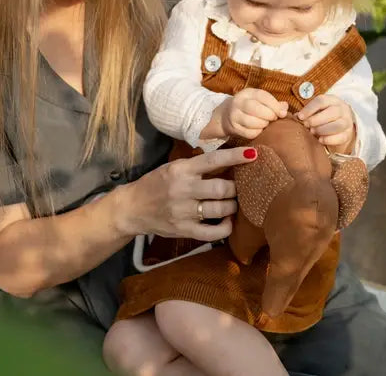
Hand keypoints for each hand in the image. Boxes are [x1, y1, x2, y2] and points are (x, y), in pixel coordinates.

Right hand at [114, 147, 257, 241]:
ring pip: (221, 209)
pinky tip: (228, 221)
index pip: (213, 160)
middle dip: (236, 188)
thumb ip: (197, 166)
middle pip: (222, 188)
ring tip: (233, 203)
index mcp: (181, 170)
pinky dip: (226, 227)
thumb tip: (228, 160)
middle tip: (239, 188)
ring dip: (233, 206)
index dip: (235, 157)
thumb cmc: (156, 184)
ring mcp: (184, 211)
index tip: (253, 154)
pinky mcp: (184, 230)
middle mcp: (183, 189)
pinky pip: (213, 232)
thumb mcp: (173, 168)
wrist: (132, 208)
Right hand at [217, 89, 288, 139]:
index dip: (274, 105)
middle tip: (273, 119)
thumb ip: (274, 104)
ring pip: (250, 122)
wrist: (226, 116)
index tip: (281, 113)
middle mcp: (238, 102)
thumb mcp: (260, 101)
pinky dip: (257, 133)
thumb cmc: (250, 108)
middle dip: (268, 115)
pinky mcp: (233, 128)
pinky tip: (259, 130)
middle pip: (254, 108)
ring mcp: (234, 115)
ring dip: (262, 124)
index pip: (262, 96)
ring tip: (266, 124)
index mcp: (248, 93)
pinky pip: (248, 133)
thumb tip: (285, 108)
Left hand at [297, 95, 356, 153]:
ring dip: (322, 129)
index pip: (322, 101)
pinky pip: (341, 137)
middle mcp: (342, 109)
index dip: (309, 109)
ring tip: (312, 132)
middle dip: (316, 120)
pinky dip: (329, 139)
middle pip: (332, 112)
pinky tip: (320, 140)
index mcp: (333, 100)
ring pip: (337, 125)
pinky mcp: (348, 134)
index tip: (300, 117)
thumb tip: (296, 117)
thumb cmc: (325, 117)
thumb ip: (307, 113)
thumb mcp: (317, 111)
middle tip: (306, 125)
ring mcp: (347, 122)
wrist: (341, 127)